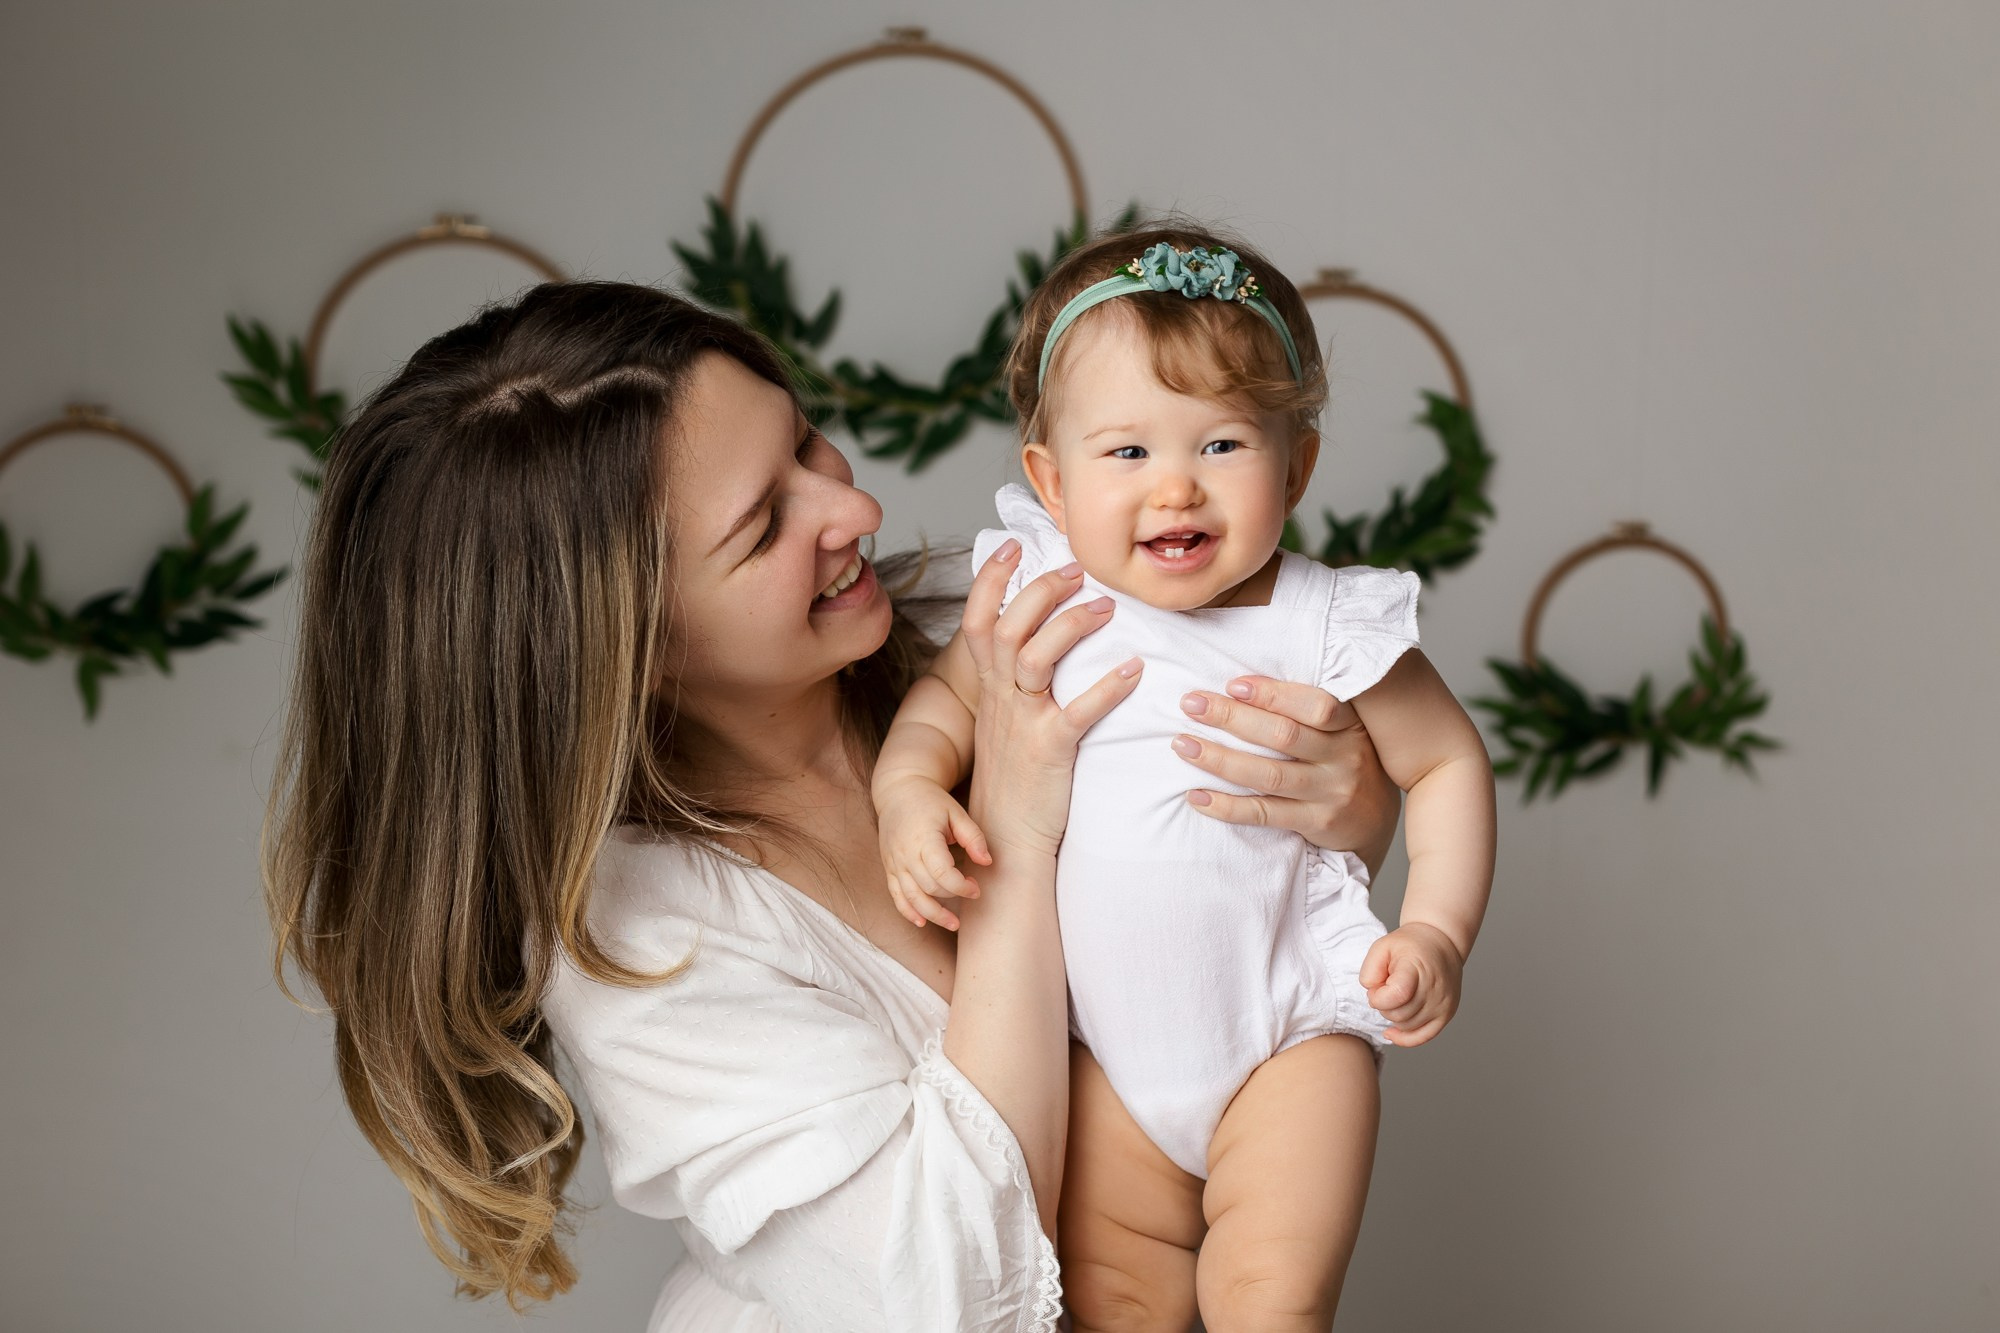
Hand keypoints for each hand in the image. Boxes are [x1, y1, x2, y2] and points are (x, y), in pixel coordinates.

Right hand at [879, 778, 989, 931]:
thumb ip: (973, 837)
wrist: (898, 792)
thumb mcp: (956, 813)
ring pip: (911, 898)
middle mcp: (905, 854)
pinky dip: (908, 912)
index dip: (961, 886)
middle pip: (929, 888)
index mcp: (923, 839)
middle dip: (953, 897)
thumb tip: (987, 862)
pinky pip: (896, 896)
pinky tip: (923, 922)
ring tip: (954, 924)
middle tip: (972, 891)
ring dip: (933, 915)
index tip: (976, 888)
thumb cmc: (931, 801)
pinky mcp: (889, 868)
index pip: (941, 873)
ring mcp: (894, 863)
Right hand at [961, 543, 1142, 861]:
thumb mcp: (1004, 723)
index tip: (1014, 545)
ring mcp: (1022, 723)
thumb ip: (1015, 682)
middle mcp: (1000, 699)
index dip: (991, 579)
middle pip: (1007, 626)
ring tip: (1107, 607)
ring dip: (1071, 625)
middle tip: (1077, 570)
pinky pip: (1077, 711)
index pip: (977, 620)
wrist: (1005, 841)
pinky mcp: (1050, 750)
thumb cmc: (1014, 778)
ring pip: (1033, 657)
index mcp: (989, 689)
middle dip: (1040, 590)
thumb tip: (1039, 642)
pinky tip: (1134, 670)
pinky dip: (1107, 687)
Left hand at [1171, 676, 1401, 868]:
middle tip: (1190, 704)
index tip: (1233, 684)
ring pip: (1268, 774)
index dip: (1273, 694)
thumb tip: (1241, 682)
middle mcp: (1343, 757)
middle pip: (1283, 735)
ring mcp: (1330, 792)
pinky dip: (1227, 806)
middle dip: (1232, 718)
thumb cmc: (1342, 760)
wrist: (1374, 819)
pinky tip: (1196, 796)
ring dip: (1220, 759)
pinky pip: (1264, 814)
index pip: (1315, 704)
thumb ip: (1303, 709)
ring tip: (1183, 745)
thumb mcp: (1340, 729)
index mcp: (1348, 725)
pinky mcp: (1316, 822)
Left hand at [1359, 922, 1463, 1046]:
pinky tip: (1392, 1032)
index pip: (1396, 996)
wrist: (1442, 942)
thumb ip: (1370, 969)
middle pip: (1400, 1014)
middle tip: (1385, 989)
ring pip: (1407, 1026)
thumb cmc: (1410, 944)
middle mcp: (1434, 990)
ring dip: (1394, 1016)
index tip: (1376, 988)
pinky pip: (1423, 1037)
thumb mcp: (1382, 946)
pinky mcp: (1446, 1014)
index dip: (1378, 997)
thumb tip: (1371, 992)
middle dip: (1384, 1005)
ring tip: (1395, 997)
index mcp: (1418, 969)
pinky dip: (1405, 1038)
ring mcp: (1443, 1004)